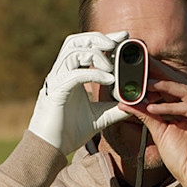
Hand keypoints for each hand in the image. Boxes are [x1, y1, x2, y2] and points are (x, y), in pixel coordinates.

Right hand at [26, 31, 132, 152]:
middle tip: (118, 43)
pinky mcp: (56, 91)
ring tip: (112, 67)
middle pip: (75, 41)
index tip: (123, 37)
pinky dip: (93, 74)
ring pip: (72, 52)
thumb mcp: (99, 117)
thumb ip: (115, 108)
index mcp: (70, 75)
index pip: (84, 47)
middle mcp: (61, 73)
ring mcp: (56, 80)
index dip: (103, 39)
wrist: (51, 149)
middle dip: (98, 39)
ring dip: (95, 55)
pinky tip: (109, 80)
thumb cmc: (69, 132)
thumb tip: (134, 104)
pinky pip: (74, 74)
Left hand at [118, 68, 186, 186]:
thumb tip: (125, 102)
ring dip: (163, 87)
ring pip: (183, 91)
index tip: (137, 71)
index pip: (170, 88)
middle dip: (159, 74)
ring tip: (145, 84)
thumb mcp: (158, 132)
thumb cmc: (181, 158)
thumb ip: (145, 115)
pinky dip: (169, 107)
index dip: (155, 78)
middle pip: (178, 84)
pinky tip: (152, 108)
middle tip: (142, 66)